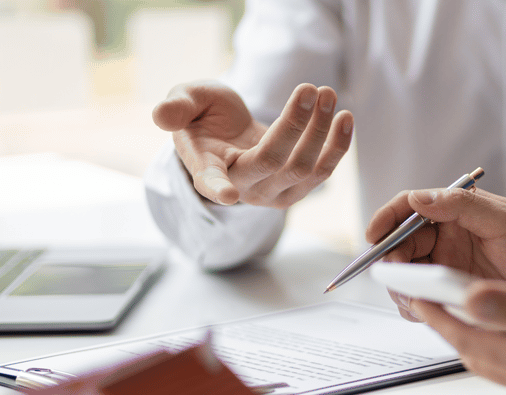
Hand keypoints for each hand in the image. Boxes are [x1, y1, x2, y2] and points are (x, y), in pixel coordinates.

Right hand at [152, 80, 352, 207]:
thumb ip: (177, 107)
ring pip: (304, 168)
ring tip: (327, 93)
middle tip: (312, 88)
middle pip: (275, 162)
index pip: (210, 183)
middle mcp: (242, 188)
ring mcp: (272, 193)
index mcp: (206, 170)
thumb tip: (161, 115)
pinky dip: (337, 145)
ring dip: (322, 131)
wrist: (229, 134)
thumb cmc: (204, 117)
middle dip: (297, 124)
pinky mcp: (297, 189)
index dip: (218, 188)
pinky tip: (344, 117)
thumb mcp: (187, 102)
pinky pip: (323, 172)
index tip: (226, 195)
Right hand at [366, 188, 505, 319]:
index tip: (374, 236)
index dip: (386, 219)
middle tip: (396, 275)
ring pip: (406, 273)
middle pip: (400, 243)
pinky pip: (422, 298)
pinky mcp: (451, 293)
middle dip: (390, 259)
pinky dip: (416, 305)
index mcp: (455, 211)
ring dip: (401, 284)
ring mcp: (447, 265)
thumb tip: (419, 199)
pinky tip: (426, 310)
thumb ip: (462, 206)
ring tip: (414, 297)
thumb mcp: (505, 221)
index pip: (408, 207)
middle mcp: (446, 237)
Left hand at [411, 280, 505, 394]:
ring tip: (464, 312)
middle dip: (448, 326)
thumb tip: (472, 297)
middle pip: (471, 350)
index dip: (436, 313)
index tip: (415, 294)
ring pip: (492, 358)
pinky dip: (501, 343)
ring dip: (473, 335)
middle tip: (431, 302)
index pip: (464, 334)